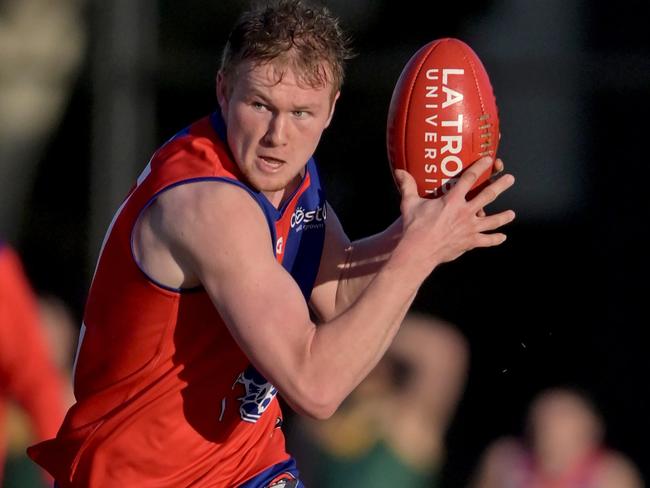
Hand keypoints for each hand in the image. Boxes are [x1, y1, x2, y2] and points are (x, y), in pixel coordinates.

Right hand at [394, 157, 514, 268]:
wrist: (419, 249)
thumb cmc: (414, 226)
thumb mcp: (409, 203)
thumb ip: (407, 186)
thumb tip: (399, 171)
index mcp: (452, 200)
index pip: (469, 178)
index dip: (480, 167)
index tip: (489, 160)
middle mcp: (465, 212)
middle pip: (488, 195)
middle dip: (501, 186)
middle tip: (510, 179)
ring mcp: (470, 228)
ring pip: (492, 220)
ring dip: (504, 216)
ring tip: (512, 213)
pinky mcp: (469, 242)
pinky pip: (486, 240)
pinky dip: (494, 239)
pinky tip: (502, 238)